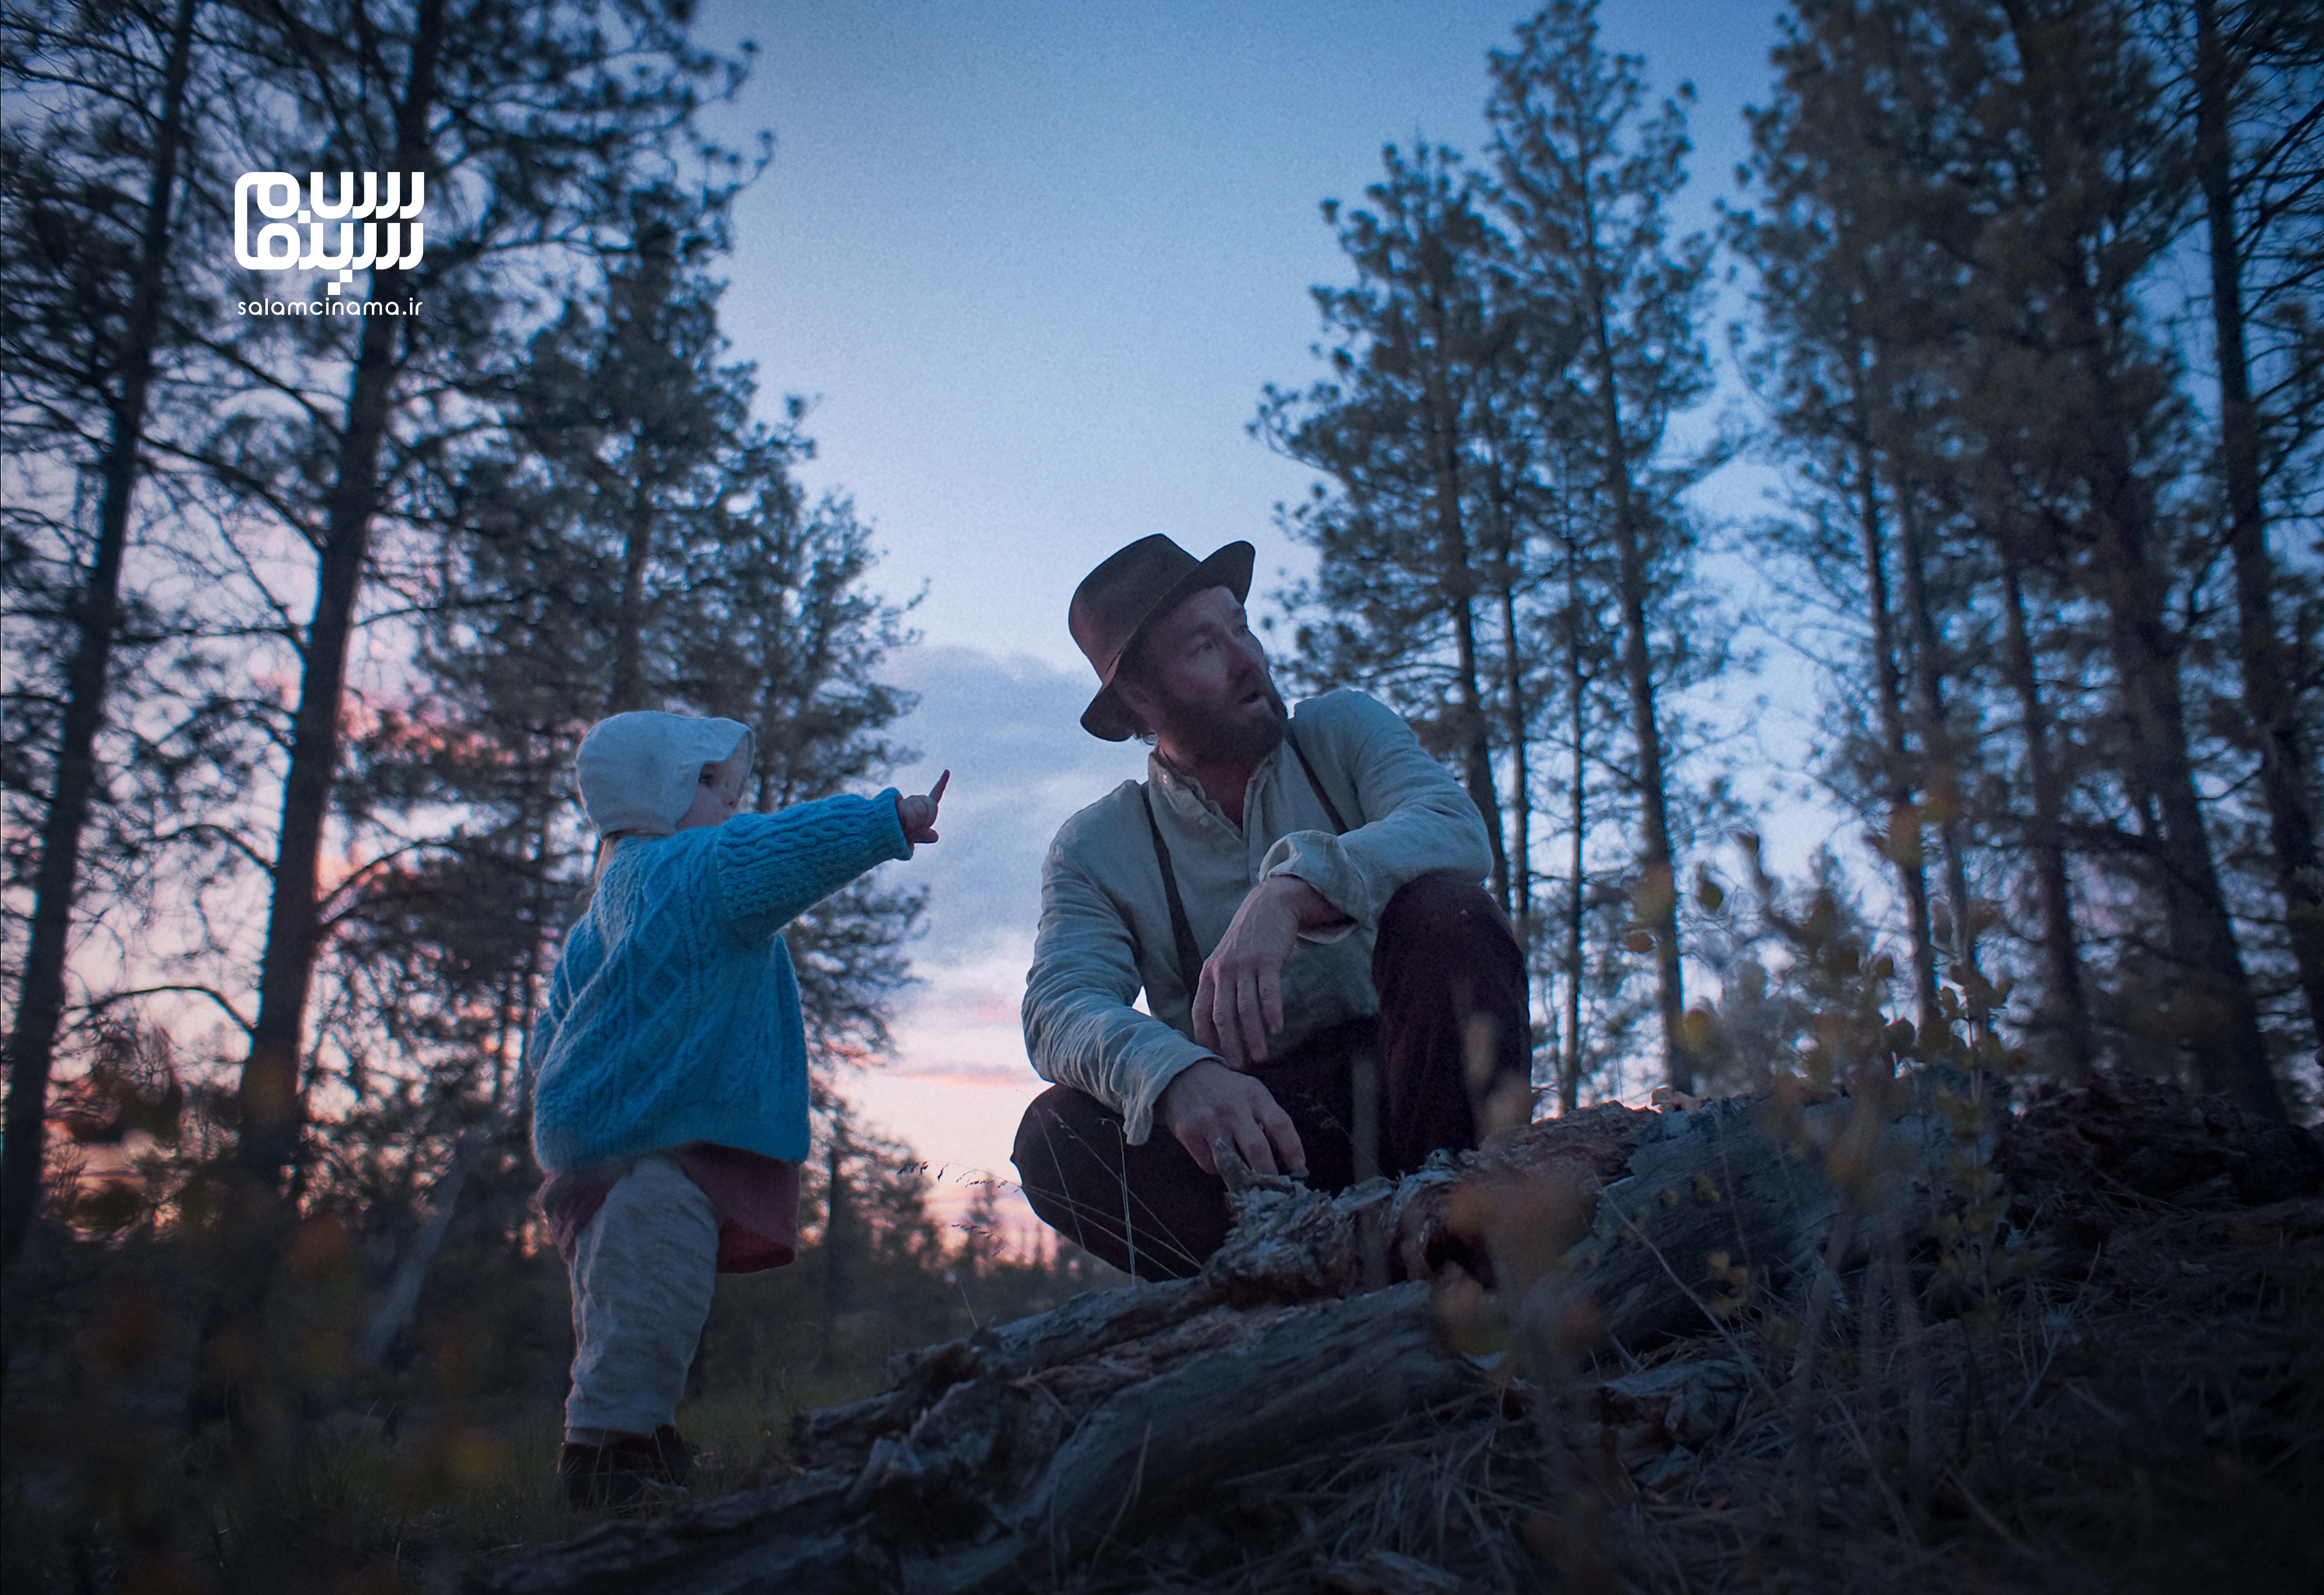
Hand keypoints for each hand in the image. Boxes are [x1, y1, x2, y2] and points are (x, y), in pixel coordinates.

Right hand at [897, 769, 948, 844]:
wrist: (888, 833)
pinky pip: (911, 814)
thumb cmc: (905, 833)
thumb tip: (935, 836)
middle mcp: (918, 799)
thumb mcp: (919, 836)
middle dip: (928, 820)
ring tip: (908, 824)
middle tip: (917, 825)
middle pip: (933, 806)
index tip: (947, 770)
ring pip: (922, 812)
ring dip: (916, 823)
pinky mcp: (901, 803)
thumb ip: (928, 836)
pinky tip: (902, 821)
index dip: (942, 782)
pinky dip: (909, 822)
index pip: (936, 793)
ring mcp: (909, 800)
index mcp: (926, 805)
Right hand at [1156, 1060, 1305, 1179]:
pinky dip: (1218, 1170)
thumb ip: (1267, 1118)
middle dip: (1269, 1175)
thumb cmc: (1224, 1089)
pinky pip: (1209, 1164)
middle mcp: (1232, 1107)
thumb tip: (1284, 1158)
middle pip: (1257, 1149)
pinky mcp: (1188, 1132)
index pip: (1280, 1124)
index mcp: (1254, 1094)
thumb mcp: (1250, 1091)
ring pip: (1232, 1163)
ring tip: (1249, 1186)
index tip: (1299, 1169)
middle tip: (1274, 1190)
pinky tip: (1219, 1160)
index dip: (1293, 1149)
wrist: (1181, 1074)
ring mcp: (1209, 1120)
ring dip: (1243, 1180)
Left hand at [1191, 875, 1344, 1069]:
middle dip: (1230, 1045)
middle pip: (1222, 1015)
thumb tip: (1218, 1026)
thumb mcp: (1224, 961)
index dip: (1205, 1038)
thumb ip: (1219, 988)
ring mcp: (1244, 964)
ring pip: (1246, 1008)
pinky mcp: (1266, 959)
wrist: (1269, 905)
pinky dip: (1272, 1012)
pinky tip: (1277, 1029)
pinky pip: (1269, 991)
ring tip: (1262, 1057)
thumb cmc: (1247, 941)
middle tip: (1238, 1067)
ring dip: (1254, 1036)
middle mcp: (1222, 970)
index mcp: (1209, 974)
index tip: (1214, 1060)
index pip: (1201, 1012)